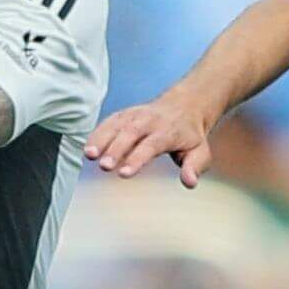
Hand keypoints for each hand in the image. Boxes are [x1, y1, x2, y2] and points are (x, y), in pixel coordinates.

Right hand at [84, 96, 213, 187]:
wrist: (185, 105)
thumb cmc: (190, 135)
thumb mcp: (200, 152)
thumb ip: (194, 167)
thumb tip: (189, 183)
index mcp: (169, 131)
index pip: (151, 145)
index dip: (137, 158)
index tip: (124, 173)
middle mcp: (150, 121)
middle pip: (130, 134)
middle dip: (116, 150)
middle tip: (104, 166)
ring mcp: (135, 115)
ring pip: (116, 125)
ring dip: (101, 139)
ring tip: (89, 155)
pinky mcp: (125, 115)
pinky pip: (109, 122)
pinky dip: (97, 133)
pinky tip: (88, 148)